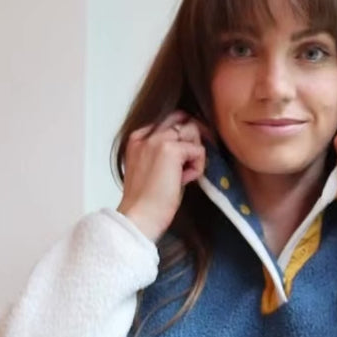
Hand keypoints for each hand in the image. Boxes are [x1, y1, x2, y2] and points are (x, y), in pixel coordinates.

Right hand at [117, 111, 209, 241]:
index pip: (167, 122)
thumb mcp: (152, 171)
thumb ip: (164, 156)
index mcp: (137, 139)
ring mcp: (157, 140)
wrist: (139, 216)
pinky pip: (198, 149)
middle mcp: (146, 135)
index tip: (185, 159)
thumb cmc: (147, 202)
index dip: (182, 139)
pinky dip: (197, 167)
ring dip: (194, 154)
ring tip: (184, 177)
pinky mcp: (171, 150)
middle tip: (194, 162)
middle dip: (193, 140)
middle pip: (181, 120)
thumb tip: (189, 153)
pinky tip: (185, 181)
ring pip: (192, 131)